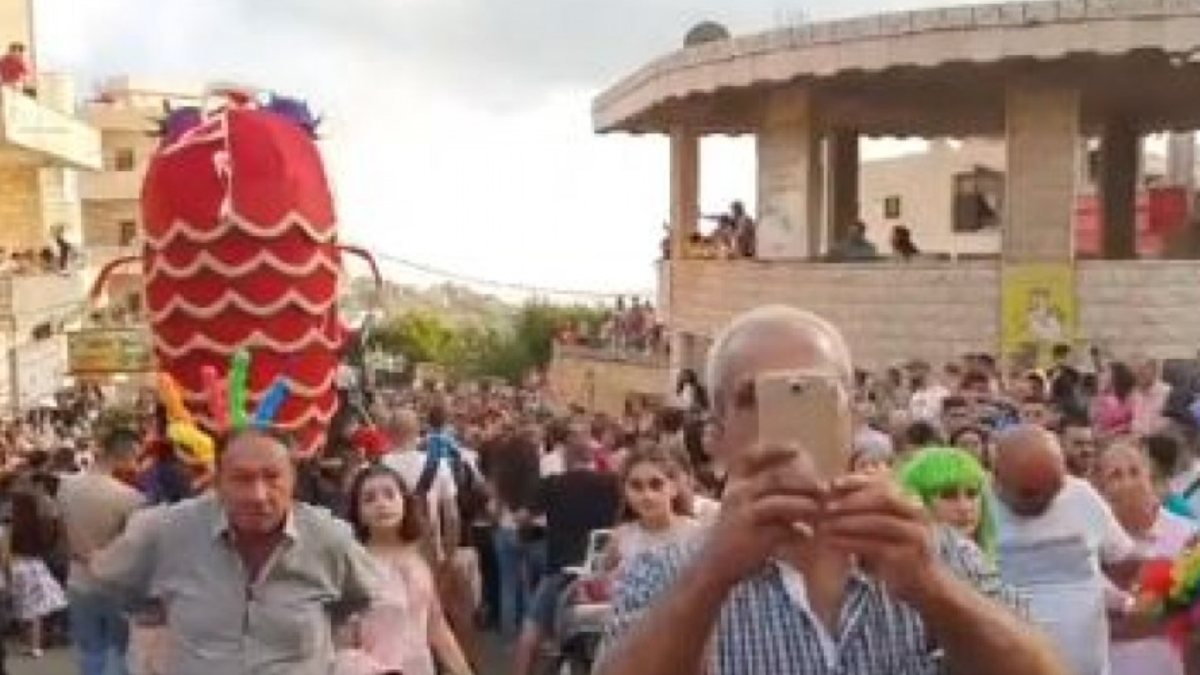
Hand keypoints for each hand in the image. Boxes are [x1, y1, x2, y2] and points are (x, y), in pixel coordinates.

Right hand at [702, 447, 826, 588]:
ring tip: (819, 509)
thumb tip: (799, 481)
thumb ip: (765, 492)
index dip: (775, 449)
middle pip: (776, 478)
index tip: (798, 448)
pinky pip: (781, 528)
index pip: (753, 456)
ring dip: (803, 505)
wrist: (715, 562)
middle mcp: (736, 492)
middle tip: (823, 487)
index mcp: (734, 481)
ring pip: (779, 502)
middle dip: (803, 482)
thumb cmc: (736, 531)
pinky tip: (807, 535)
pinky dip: (797, 531)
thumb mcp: (743, 504)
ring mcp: (742, 512)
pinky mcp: (750, 534)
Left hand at [822, 472, 938, 602]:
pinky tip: (832, 542)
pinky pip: (875, 546)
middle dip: (852, 500)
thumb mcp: (884, 521)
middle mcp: (918, 514)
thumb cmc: (895, 546)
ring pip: (880, 522)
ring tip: (825, 524)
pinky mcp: (908, 557)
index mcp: (912, 500)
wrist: (922, 583)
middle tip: (827, 506)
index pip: (885, 482)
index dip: (858, 481)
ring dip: (849, 522)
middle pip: (884, 498)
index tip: (833, 483)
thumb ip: (867, 504)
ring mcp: (916, 536)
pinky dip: (850, 542)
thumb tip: (834, 484)